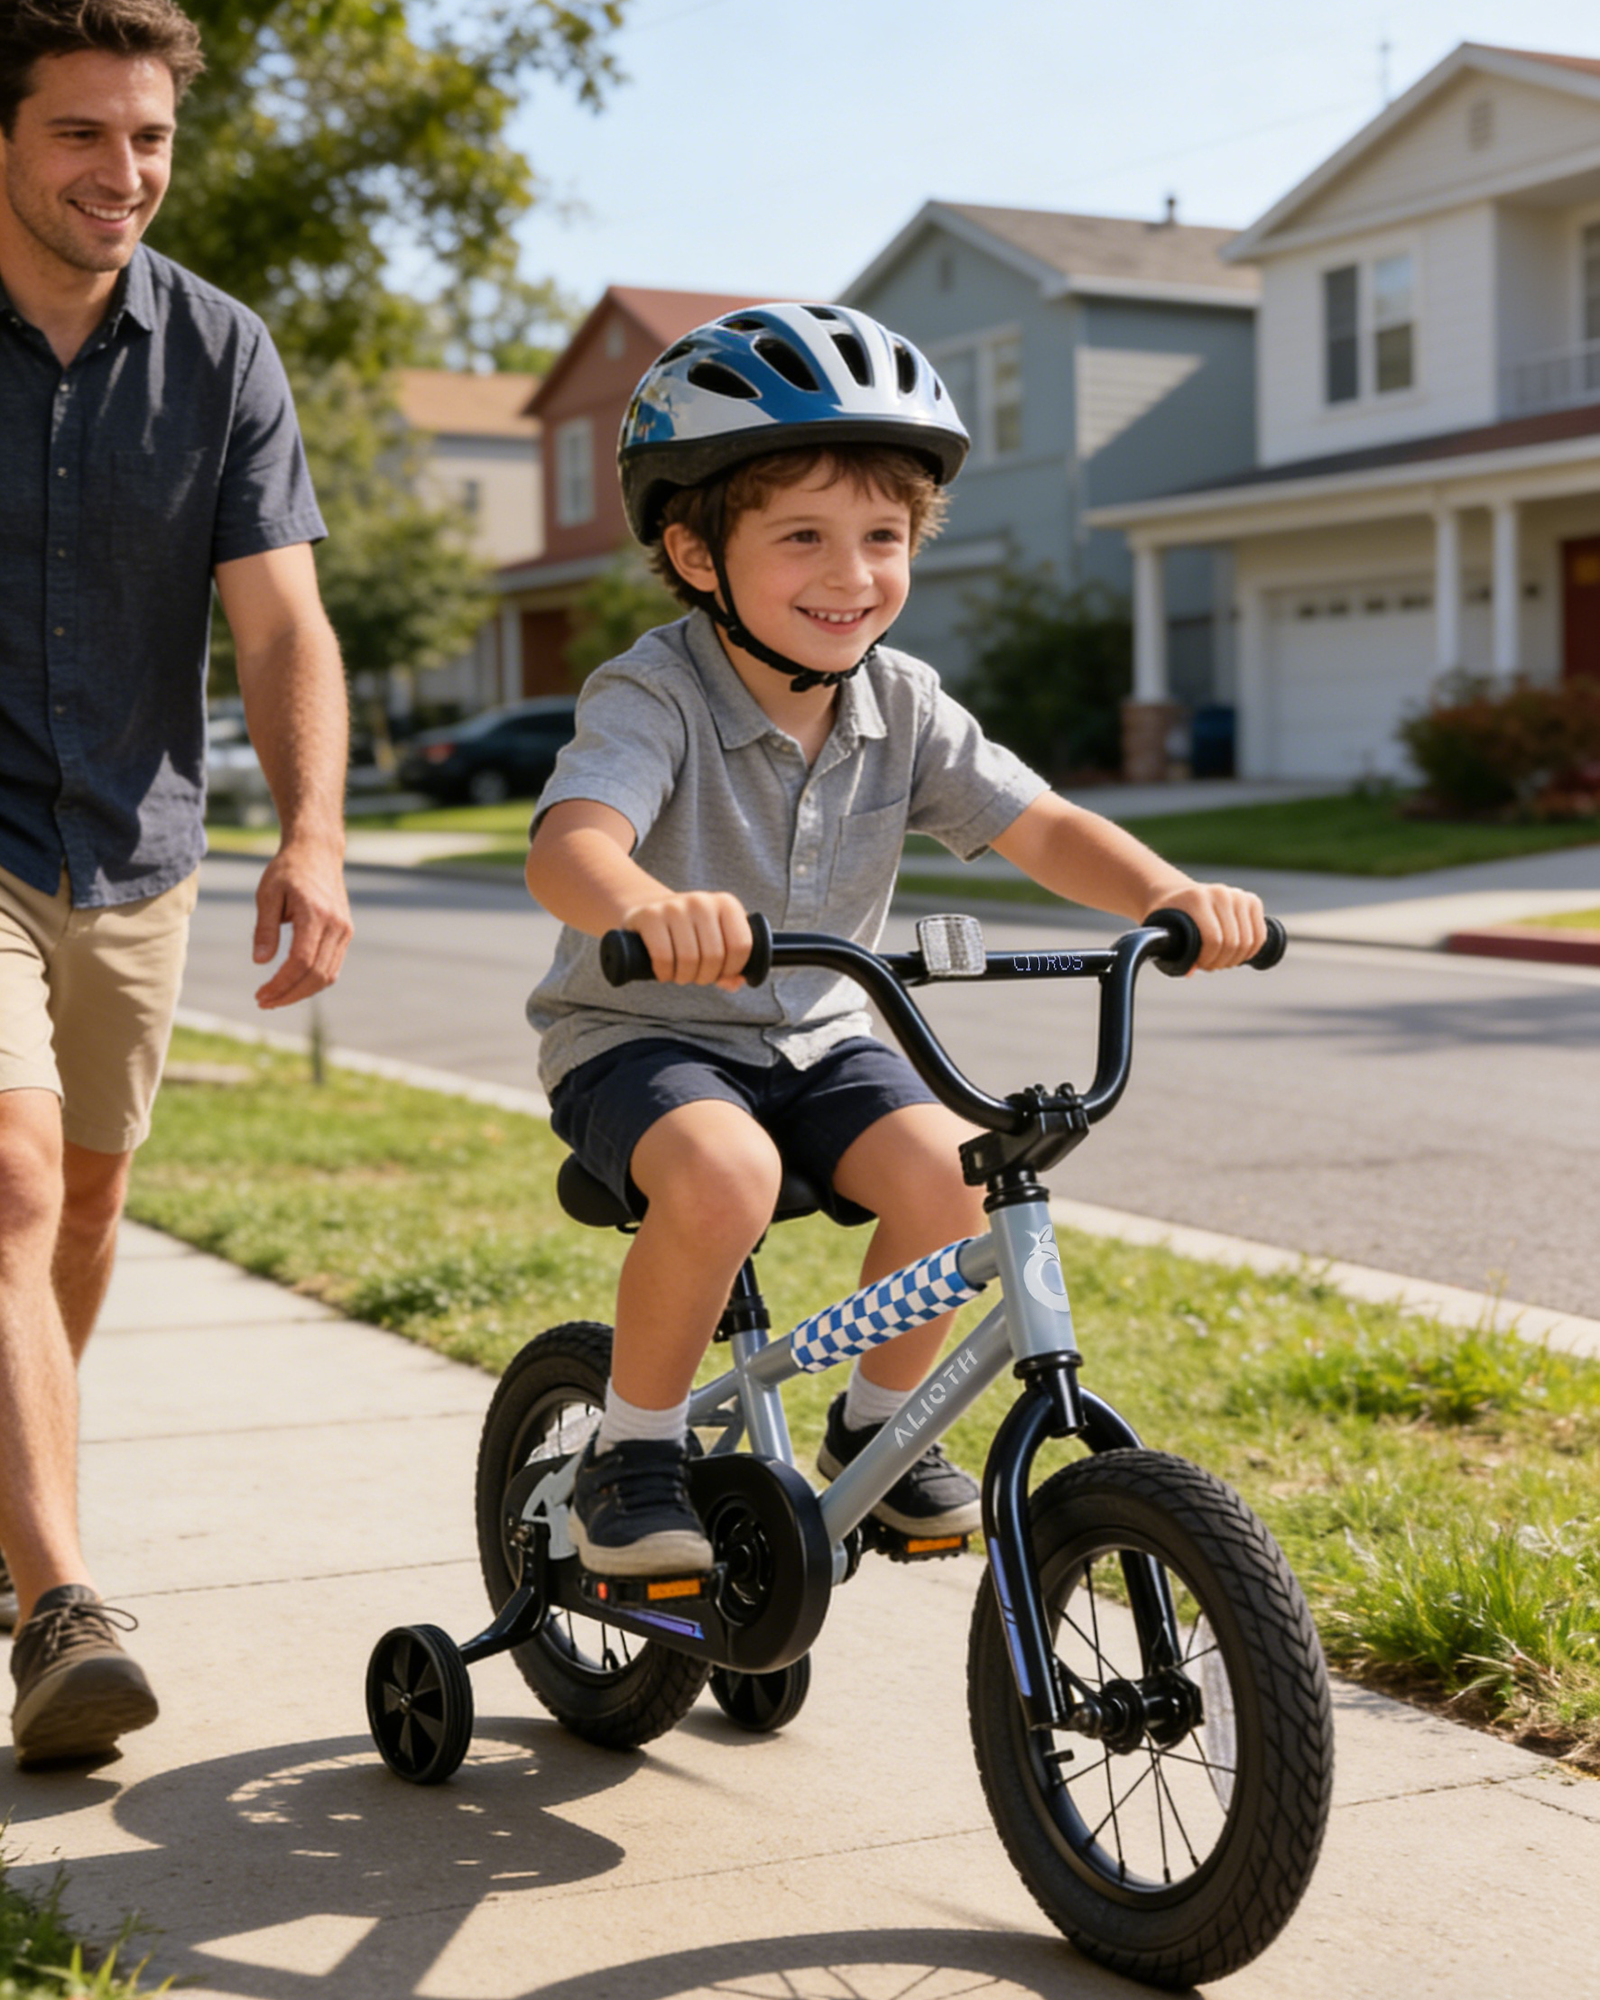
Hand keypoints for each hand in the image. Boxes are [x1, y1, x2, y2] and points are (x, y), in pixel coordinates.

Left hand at [252, 840, 352, 1007]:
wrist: (317, 852)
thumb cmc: (287, 871)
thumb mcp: (267, 894)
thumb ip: (265, 929)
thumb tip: (260, 962)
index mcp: (315, 914)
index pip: (301, 961)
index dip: (281, 984)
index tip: (260, 994)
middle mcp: (336, 925)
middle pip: (316, 975)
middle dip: (290, 994)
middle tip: (264, 1002)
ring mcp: (344, 930)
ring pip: (328, 975)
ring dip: (302, 992)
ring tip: (276, 997)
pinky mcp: (345, 933)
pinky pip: (332, 966)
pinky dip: (313, 981)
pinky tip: (293, 984)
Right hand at [625, 892, 750, 989]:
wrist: (650, 911)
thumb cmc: (689, 932)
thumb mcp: (715, 940)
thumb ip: (731, 963)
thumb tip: (736, 982)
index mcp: (727, 904)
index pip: (741, 946)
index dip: (732, 969)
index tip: (720, 973)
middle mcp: (702, 902)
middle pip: (714, 956)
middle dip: (705, 976)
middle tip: (696, 976)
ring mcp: (675, 907)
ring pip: (689, 959)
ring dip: (685, 977)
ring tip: (681, 974)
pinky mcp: (651, 916)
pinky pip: (663, 957)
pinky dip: (665, 973)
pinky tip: (665, 972)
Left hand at [1154, 882, 1265, 971]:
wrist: (1177, 893)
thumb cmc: (1167, 917)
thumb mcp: (1162, 933)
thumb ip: (1172, 953)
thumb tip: (1190, 971)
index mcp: (1197, 899)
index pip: (1213, 939)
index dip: (1209, 959)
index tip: (1200, 964)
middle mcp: (1220, 893)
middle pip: (1233, 942)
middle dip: (1221, 961)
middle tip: (1210, 965)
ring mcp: (1238, 895)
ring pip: (1248, 941)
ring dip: (1235, 959)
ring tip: (1221, 960)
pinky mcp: (1251, 900)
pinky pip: (1260, 935)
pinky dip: (1251, 951)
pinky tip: (1237, 955)